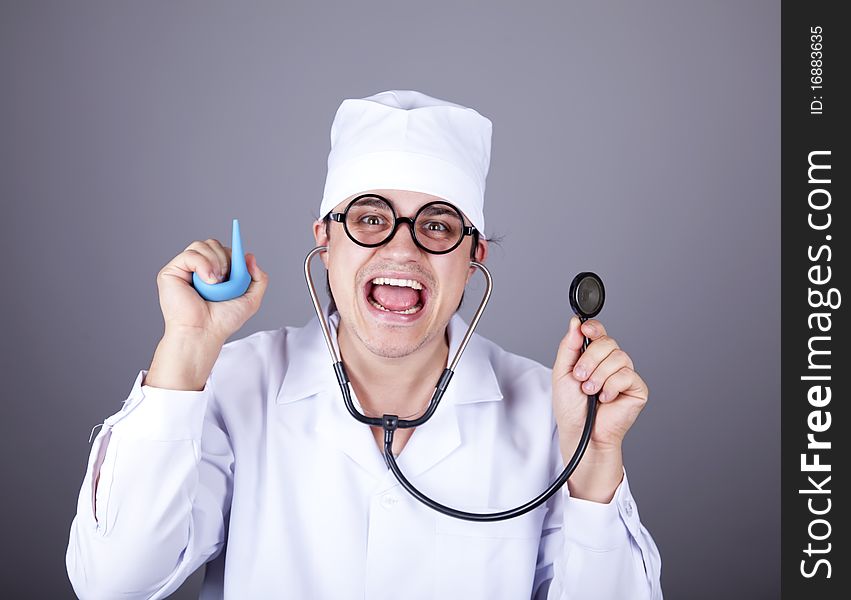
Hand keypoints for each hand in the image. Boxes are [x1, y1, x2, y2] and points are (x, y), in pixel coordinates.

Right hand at [156, 238, 268, 344]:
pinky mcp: (171, 272)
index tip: (242, 257)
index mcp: (215, 273)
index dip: (233, 251)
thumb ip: (259, 279)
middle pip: (213, 244)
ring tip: (215, 284)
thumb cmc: (223, 321)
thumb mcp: (251, 300)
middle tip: (226, 280)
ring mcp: (184, 270)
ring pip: (201, 245)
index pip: (223, 250)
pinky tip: (207, 281)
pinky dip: (202, 264)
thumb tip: (250, 256)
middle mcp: (198, 269)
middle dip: (226, 258)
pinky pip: (189, 254)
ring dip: (215, 262)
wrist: (205, 332)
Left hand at [552, 316, 648, 501]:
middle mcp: (611, 363)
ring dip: (598, 376)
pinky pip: (626, 375)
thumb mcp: (562, 373)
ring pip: (618, 358)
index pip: (598, 333)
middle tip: (580, 377)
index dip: (594, 328)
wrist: (581, 433)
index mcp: (593, 356)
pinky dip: (611, 387)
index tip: (585, 330)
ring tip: (590, 391)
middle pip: (608, 342)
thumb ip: (568, 347)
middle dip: (590, 359)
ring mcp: (625, 375)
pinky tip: (605, 399)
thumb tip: (575, 323)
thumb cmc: (571, 408)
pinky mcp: (637, 388)